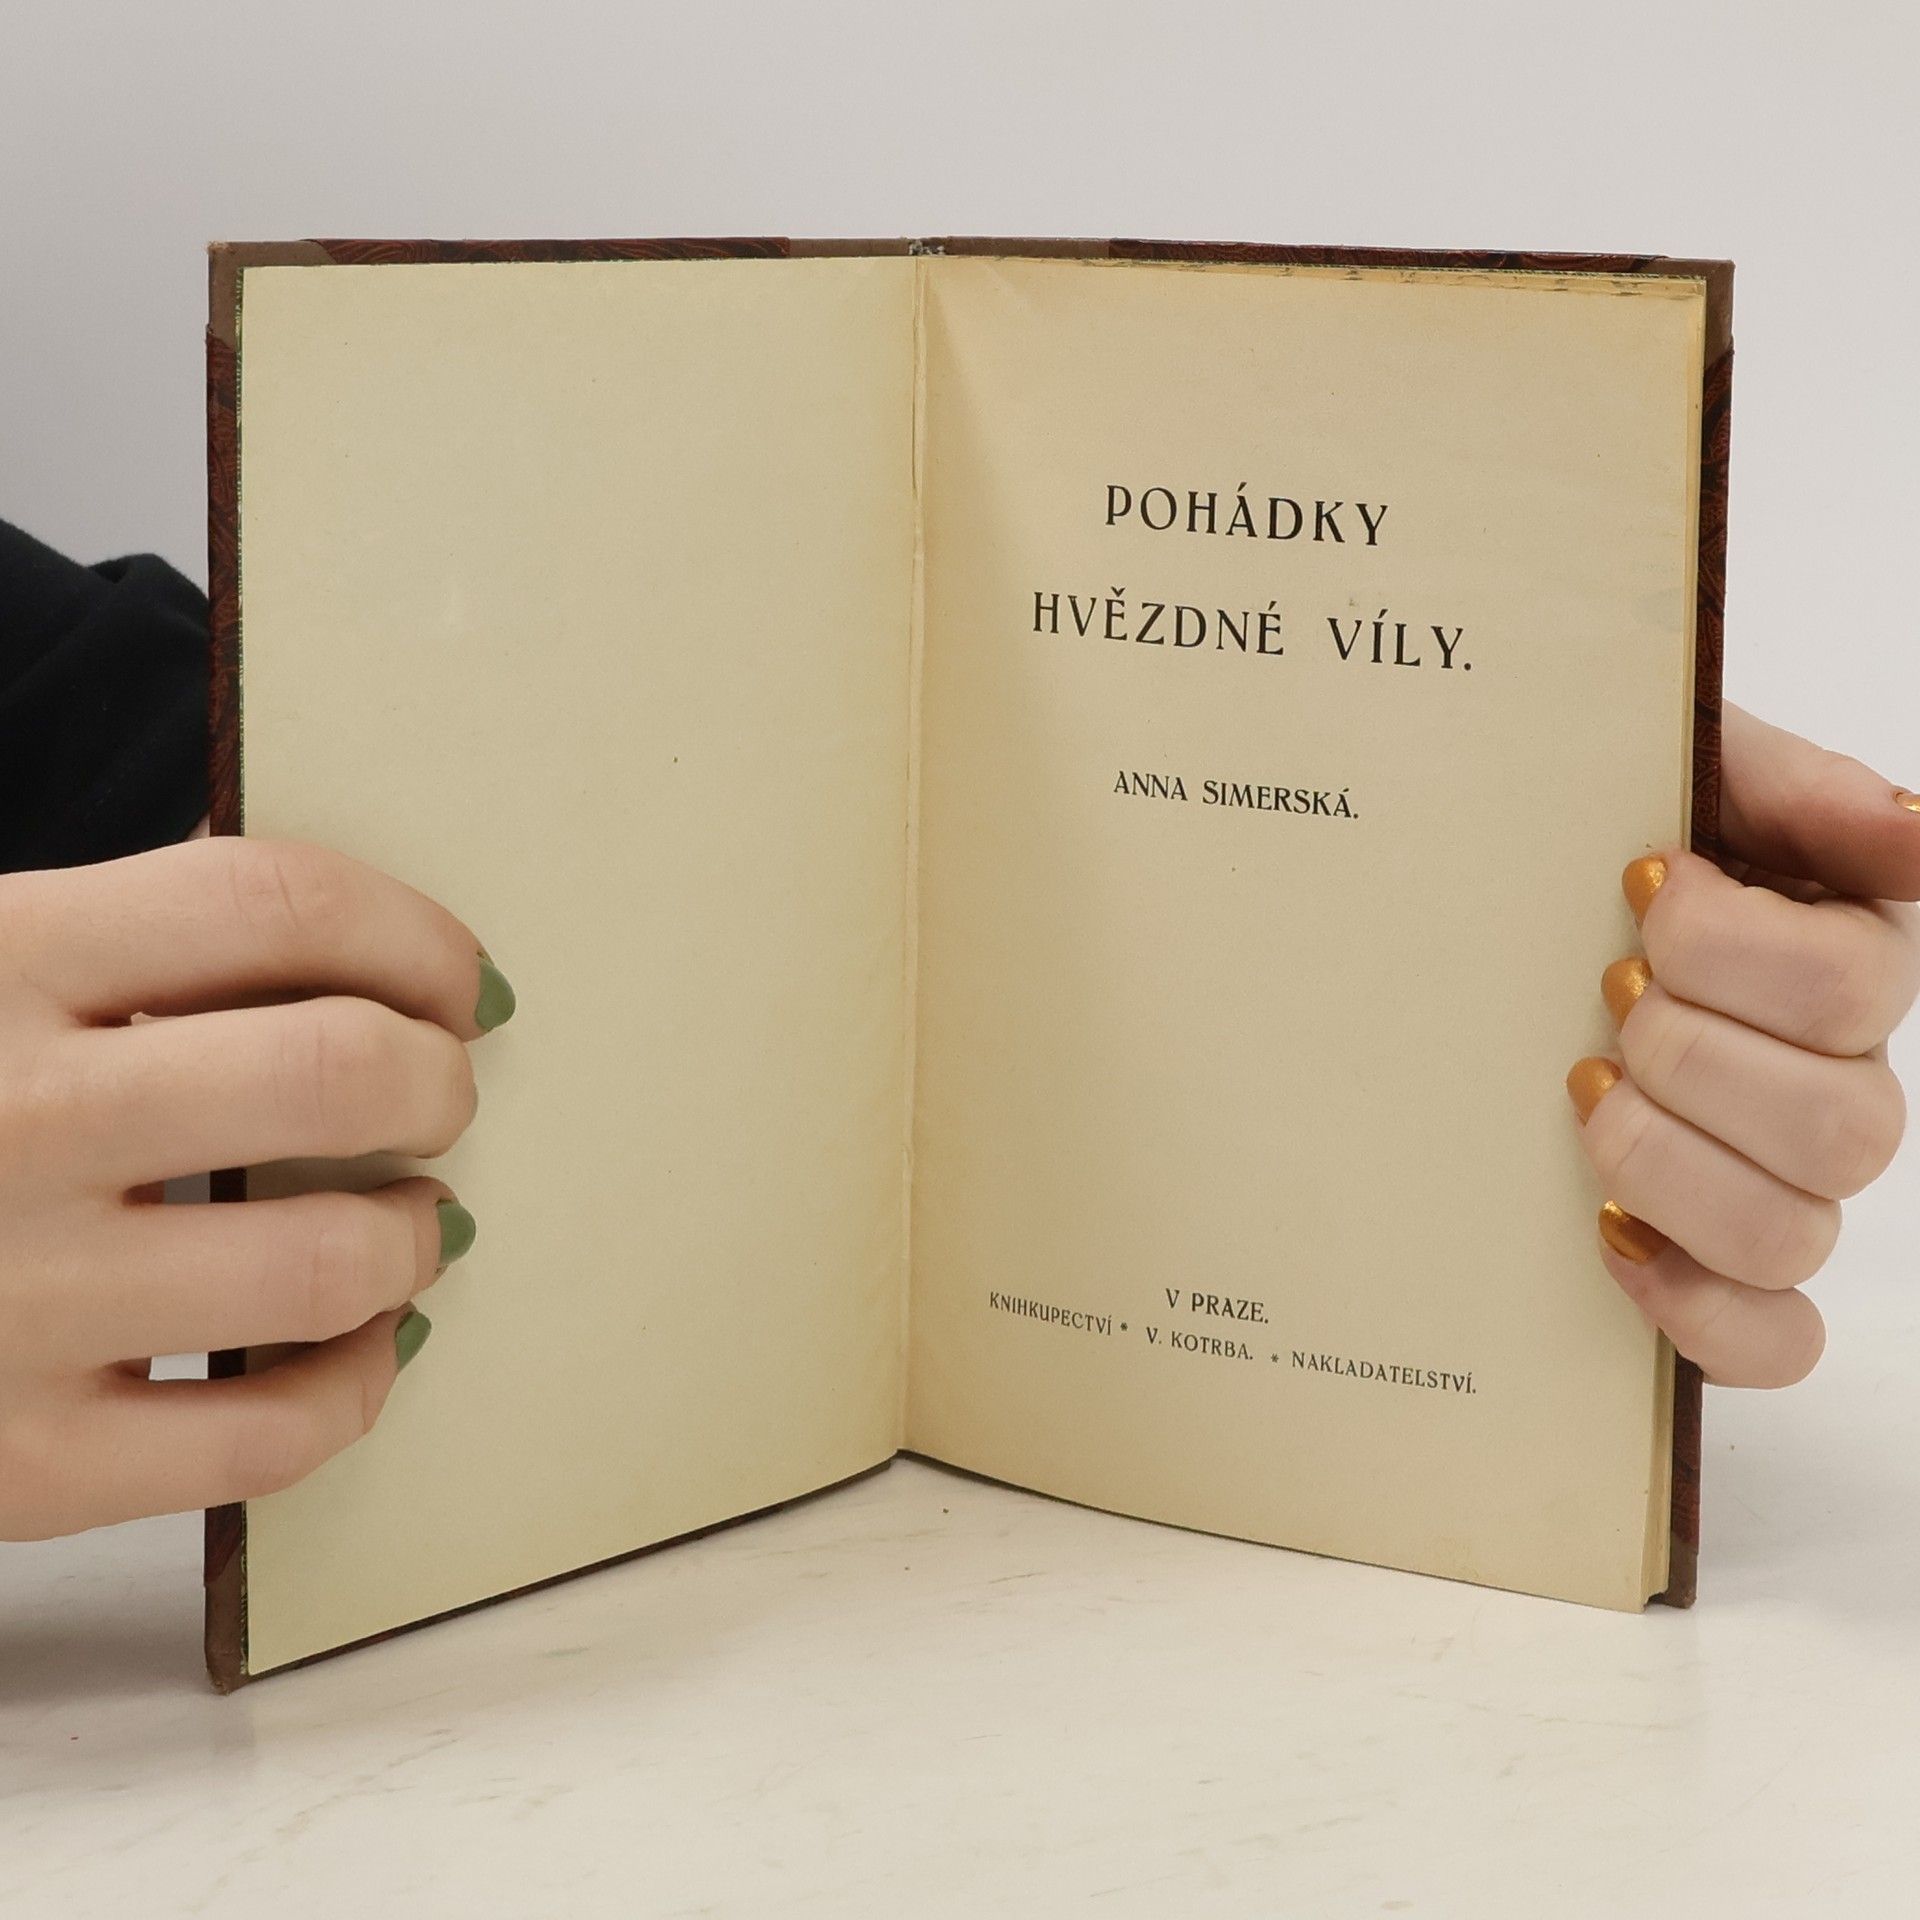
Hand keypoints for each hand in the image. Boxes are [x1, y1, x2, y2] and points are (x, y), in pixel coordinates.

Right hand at [0, 837, 511, 1538]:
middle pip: (333, 1070)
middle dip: (435, 1083)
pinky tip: (356, 1346)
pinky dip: (353, 1386)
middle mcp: (5, 1121)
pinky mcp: (15, 1462)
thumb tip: (348, 947)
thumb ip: (120, 944)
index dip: (415, 940)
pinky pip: (267, 1435)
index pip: (273, 905)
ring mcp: (7, 1302)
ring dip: (414, 1240)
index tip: (461, 985)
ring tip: (411, 1227)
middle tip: (437, 1099)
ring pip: (325, 1262)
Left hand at [1568, 704, 1919, 1385]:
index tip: (1638, 886)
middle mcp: (1840, 1083)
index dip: (1727, 946)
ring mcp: (1786, 1183)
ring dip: (1668, 1164)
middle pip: (1841, 1129)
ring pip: (1790, 1234)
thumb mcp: (1696, 772)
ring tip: (1586, 1088)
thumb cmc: (1612, 840)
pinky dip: (1697, 1308)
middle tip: (1606, 992)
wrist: (1518, 910)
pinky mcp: (1720, 1264)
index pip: (1852, 988)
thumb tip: (1916, 829)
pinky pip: (1770, 1339)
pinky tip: (1613, 1232)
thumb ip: (1797, 787)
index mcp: (1851, 961)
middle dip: (1688, 1054)